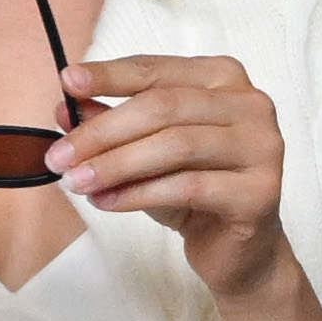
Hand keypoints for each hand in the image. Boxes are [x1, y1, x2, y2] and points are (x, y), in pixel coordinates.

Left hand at [44, 55, 296, 302]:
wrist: (239, 251)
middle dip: (103, 132)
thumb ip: (112, 126)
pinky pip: (188, 186)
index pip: (158, 70)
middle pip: (163, 107)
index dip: (110, 75)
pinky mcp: (260, 191)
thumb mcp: (144, 153)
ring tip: (77, 183)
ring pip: (176, 145)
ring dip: (117, 164)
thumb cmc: (195, 193)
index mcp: (224, 78)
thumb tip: (66, 109)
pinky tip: (108, 203)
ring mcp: (262, 146)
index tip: (67, 81)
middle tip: (59, 156)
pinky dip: (139, 194)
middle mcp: (251, 105)